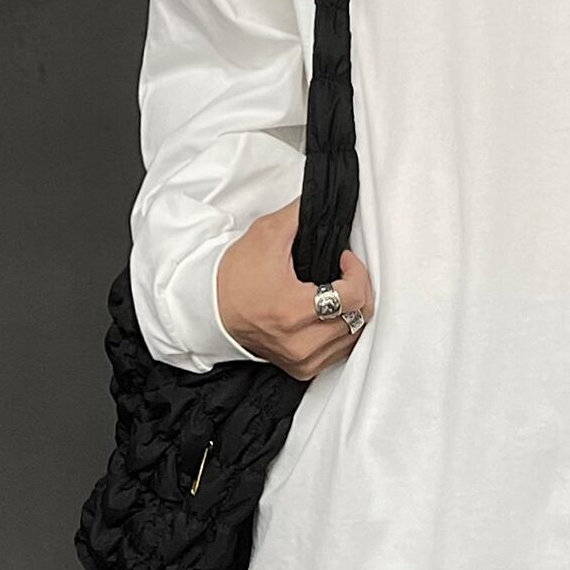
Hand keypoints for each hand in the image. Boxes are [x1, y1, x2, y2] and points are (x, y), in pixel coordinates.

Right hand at [215, 195, 374, 380]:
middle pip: (359, 317)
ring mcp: (301, 359)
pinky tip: (333, 313)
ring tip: (339, 291)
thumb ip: (301, 214)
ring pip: (354, 336)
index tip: (344, 259)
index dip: (357, 272)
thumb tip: (323, 201)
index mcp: (292, 311)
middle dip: (360, 287)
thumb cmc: (234, 277)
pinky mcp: (300, 368)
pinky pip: (340, 352)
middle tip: (345, 272)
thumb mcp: (266, 234)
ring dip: (353, 310)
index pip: (354, 297)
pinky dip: (343, 331)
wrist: (209, 309)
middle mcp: (299, 342)